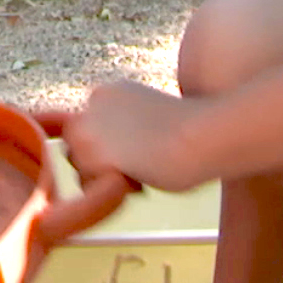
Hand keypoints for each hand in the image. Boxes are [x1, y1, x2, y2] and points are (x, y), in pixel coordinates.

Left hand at [47, 81, 209, 193]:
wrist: (203, 135)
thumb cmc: (191, 132)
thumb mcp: (150, 116)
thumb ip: (125, 126)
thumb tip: (112, 154)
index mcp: (108, 92)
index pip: (89, 131)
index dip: (113, 149)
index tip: (143, 149)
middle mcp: (92, 104)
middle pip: (78, 149)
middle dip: (102, 164)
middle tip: (142, 164)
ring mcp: (88, 128)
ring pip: (81, 169)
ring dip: (106, 178)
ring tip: (143, 171)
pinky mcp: (92, 154)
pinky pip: (90, 187)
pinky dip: (110, 190)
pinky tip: (139, 179)